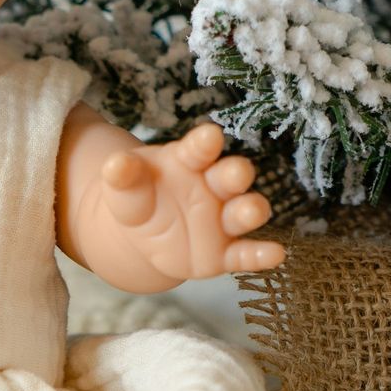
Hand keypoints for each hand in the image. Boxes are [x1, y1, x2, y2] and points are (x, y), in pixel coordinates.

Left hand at [98, 121, 284, 283]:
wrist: (142, 237)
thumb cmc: (137, 199)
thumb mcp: (123, 187)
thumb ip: (122, 175)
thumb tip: (114, 164)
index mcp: (188, 162)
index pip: (199, 149)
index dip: (204, 143)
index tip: (209, 136)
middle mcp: (213, 186)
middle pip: (231, 176)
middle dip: (236, 173)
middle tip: (235, 172)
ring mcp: (222, 219)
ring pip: (244, 211)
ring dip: (250, 210)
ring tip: (251, 210)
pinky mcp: (225, 253)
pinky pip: (245, 254)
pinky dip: (261, 254)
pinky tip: (276, 254)